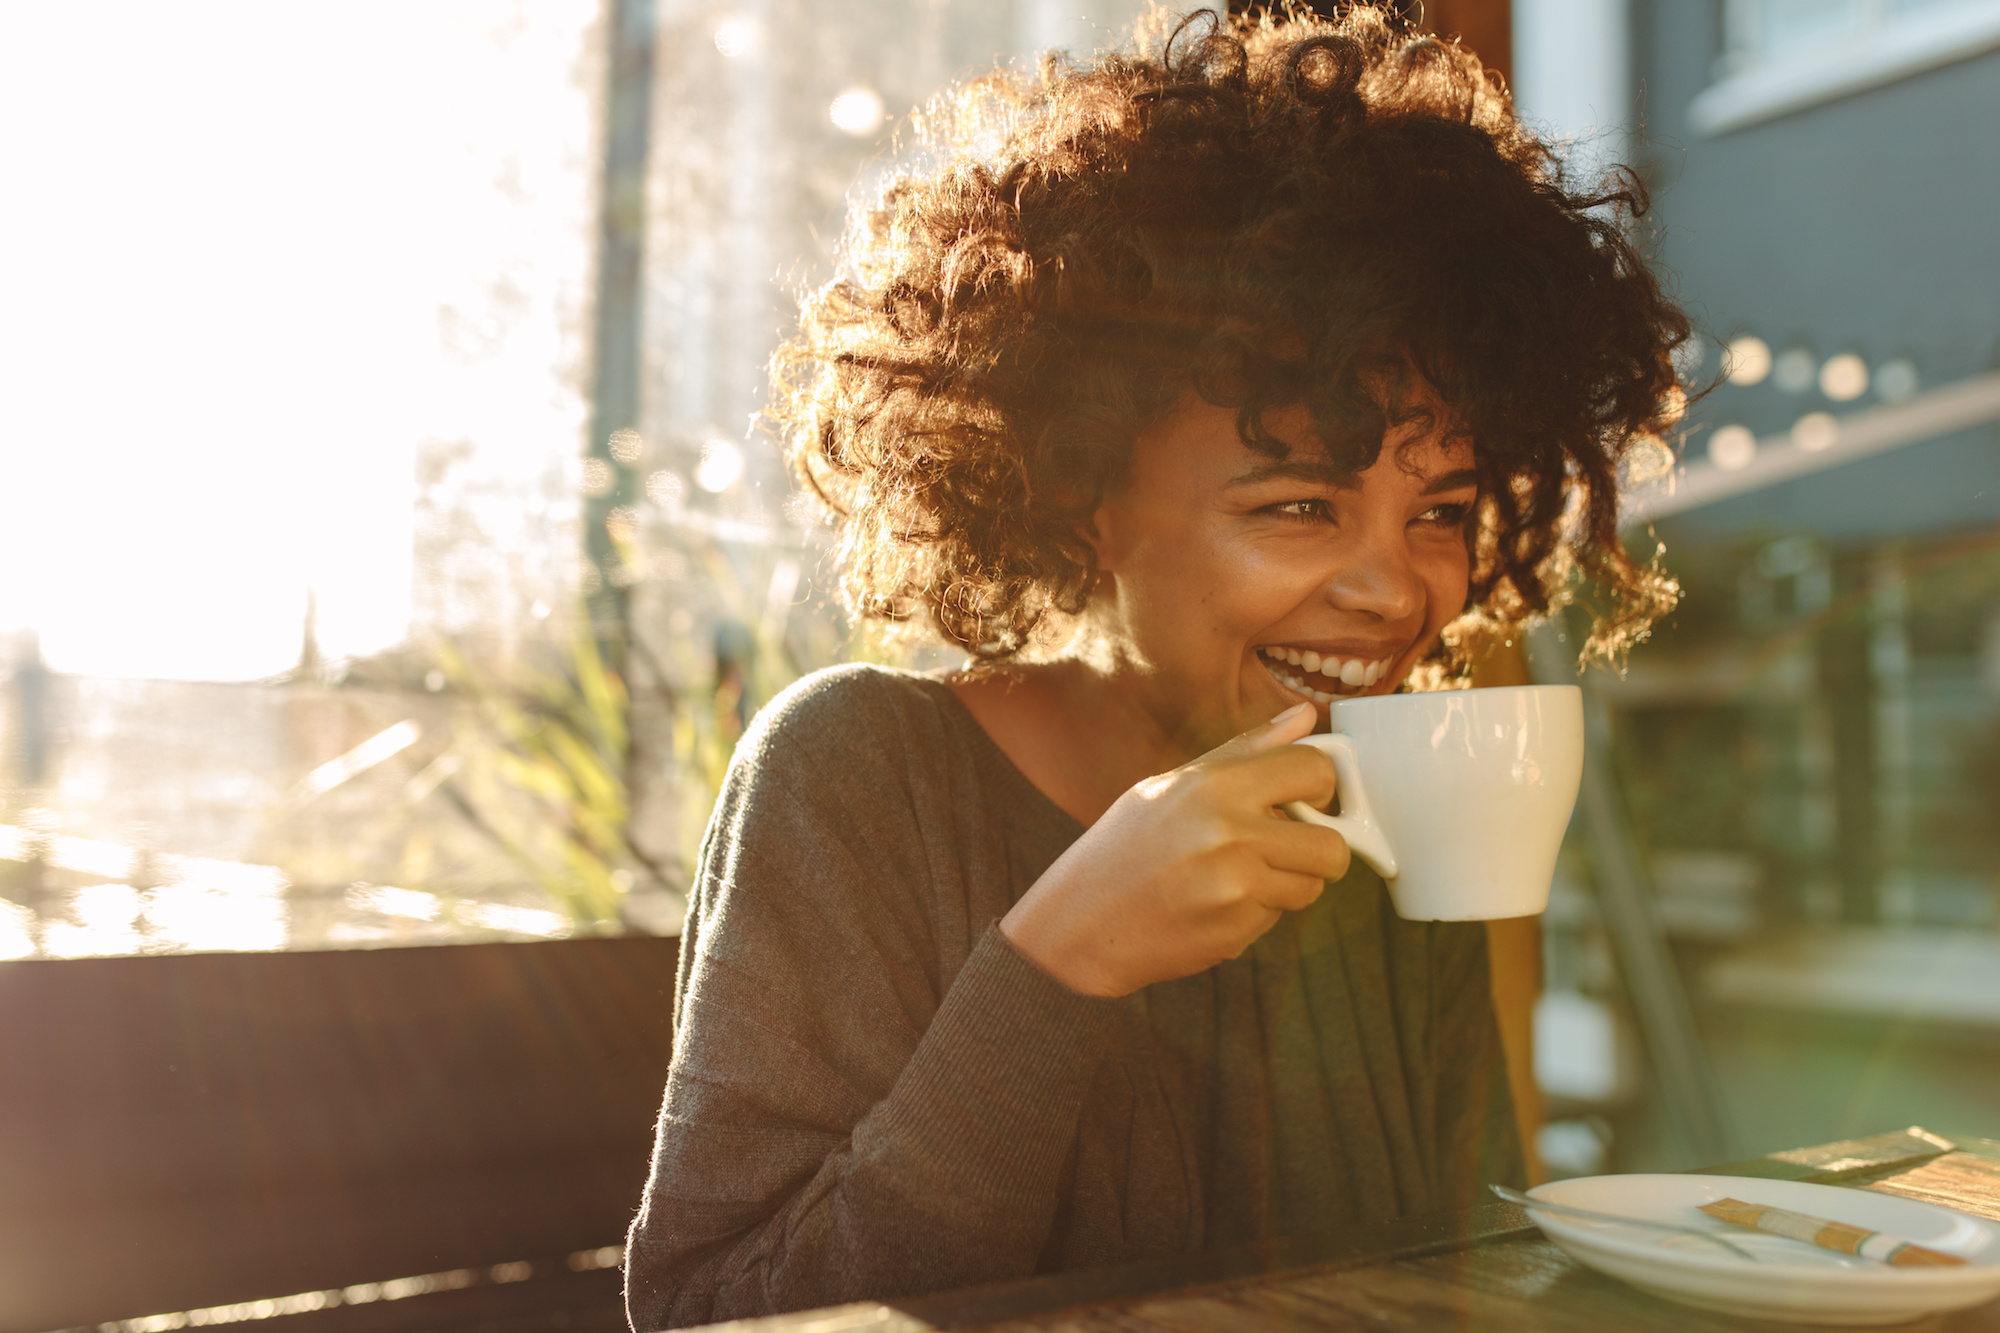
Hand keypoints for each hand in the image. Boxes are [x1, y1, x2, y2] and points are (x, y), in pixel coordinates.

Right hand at [999, 702, 1351, 997]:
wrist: (1081, 920)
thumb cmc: (1127, 844)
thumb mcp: (1176, 784)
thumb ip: (1248, 751)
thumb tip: (1307, 715)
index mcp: (1216, 785)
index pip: (1315, 771)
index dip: (1323, 787)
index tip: (1308, 801)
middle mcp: (1230, 832)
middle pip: (1332, 846)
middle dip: (1321, 851)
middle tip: (1290, 850)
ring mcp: (1234, 886)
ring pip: (1311, 887)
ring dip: (1288, 885)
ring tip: (1239, 877)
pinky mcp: (1234, 930)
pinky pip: (1278, 918)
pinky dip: (1256, 913)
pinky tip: (1214, 905)